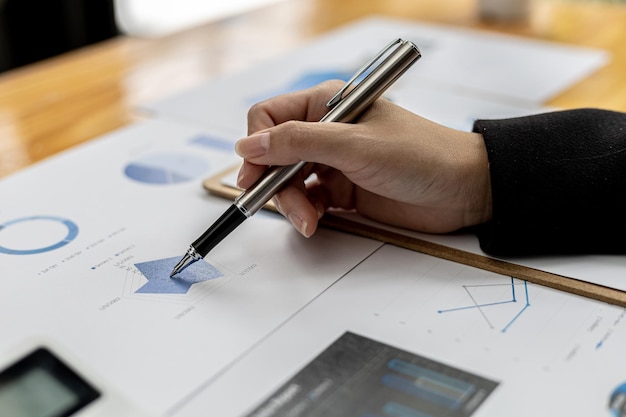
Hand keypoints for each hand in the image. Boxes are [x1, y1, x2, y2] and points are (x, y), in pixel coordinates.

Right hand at [235, 81, 491, 236]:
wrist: (463, 191)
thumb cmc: (421, 155)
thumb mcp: (355, 145)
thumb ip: (298, 142)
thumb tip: (248, 144)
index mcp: (327, 105)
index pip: (270, 117)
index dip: (256, 144)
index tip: (253, 172)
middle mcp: (326, 132)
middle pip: (275, 155)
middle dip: (272, 181)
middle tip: (275, 202)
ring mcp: (334, 163)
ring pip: (288, 182)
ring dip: (290, 203)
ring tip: (308, 220)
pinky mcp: (343, 190)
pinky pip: (308, 201)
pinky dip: (306, 213)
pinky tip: (315, 221)